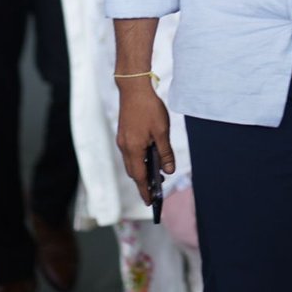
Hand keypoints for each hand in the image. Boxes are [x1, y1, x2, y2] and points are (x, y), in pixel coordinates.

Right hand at [115, 80, 174, 205]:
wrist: (134, 88)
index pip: (140, 177)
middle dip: (143, 183)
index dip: (145, 190)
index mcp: (133, 149)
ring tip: (156, 176)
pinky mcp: (124, 134)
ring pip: (131, 162)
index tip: (151, 202)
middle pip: (134, 171)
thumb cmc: (149, 108)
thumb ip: (165, 153)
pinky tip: (149, 157)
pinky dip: (139, 159)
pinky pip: (130, 153)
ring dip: (141, 170)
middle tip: (155, 192)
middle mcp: (125, 147)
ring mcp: (123, 140)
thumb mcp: (162, 132)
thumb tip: (169, 170)